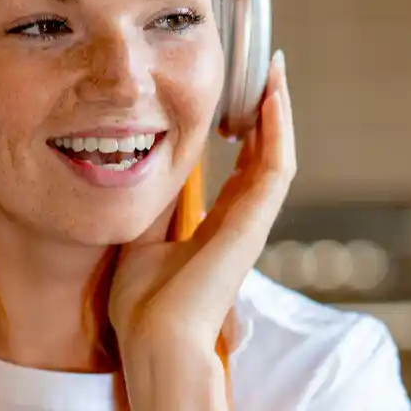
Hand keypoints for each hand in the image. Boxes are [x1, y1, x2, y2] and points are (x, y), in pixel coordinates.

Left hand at [110, 50, 293, 355]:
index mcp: (217, 228)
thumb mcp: (140, 240)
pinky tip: (271, 97)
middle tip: (264, 69)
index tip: (236, 97)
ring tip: (273, 71)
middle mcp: (240, 223)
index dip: (244, 132)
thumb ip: (150, 210)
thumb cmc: (143, 307)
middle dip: (265, 112)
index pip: (241, 169)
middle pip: (263, 155)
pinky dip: (277, 131)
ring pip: (276, 155)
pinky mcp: (253, 225)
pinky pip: (275, 168)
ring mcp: (251, 224)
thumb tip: (134, 175)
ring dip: (277, 112)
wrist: (154, 341)